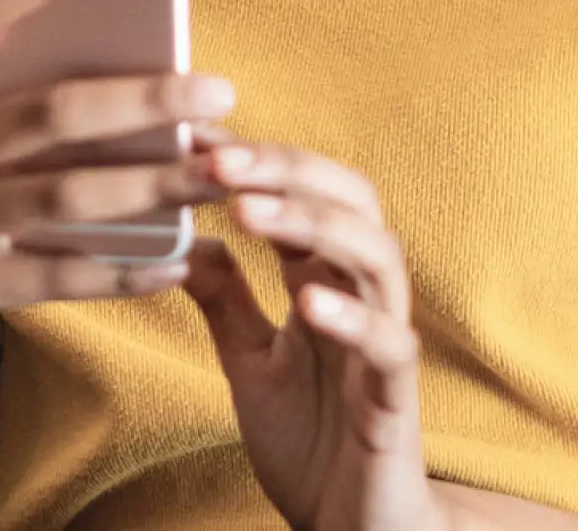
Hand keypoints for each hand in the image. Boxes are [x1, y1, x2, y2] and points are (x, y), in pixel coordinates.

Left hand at [183, 143, 444, 530]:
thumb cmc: (309, 441)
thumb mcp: (246, 359)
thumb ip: (224, 296)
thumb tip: (181, 231)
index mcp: (322, 280)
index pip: (302, 193)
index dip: (255, 159)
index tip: (192, 135)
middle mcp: (361, 298)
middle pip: (351, 201)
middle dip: (288, 169)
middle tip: (220, 156)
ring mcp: (383, 345)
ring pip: (378, 256)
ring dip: (315, 224)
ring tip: (251, 209)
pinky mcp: (396, 401)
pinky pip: (390, 346)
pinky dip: (353, 317)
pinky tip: (309, 299)